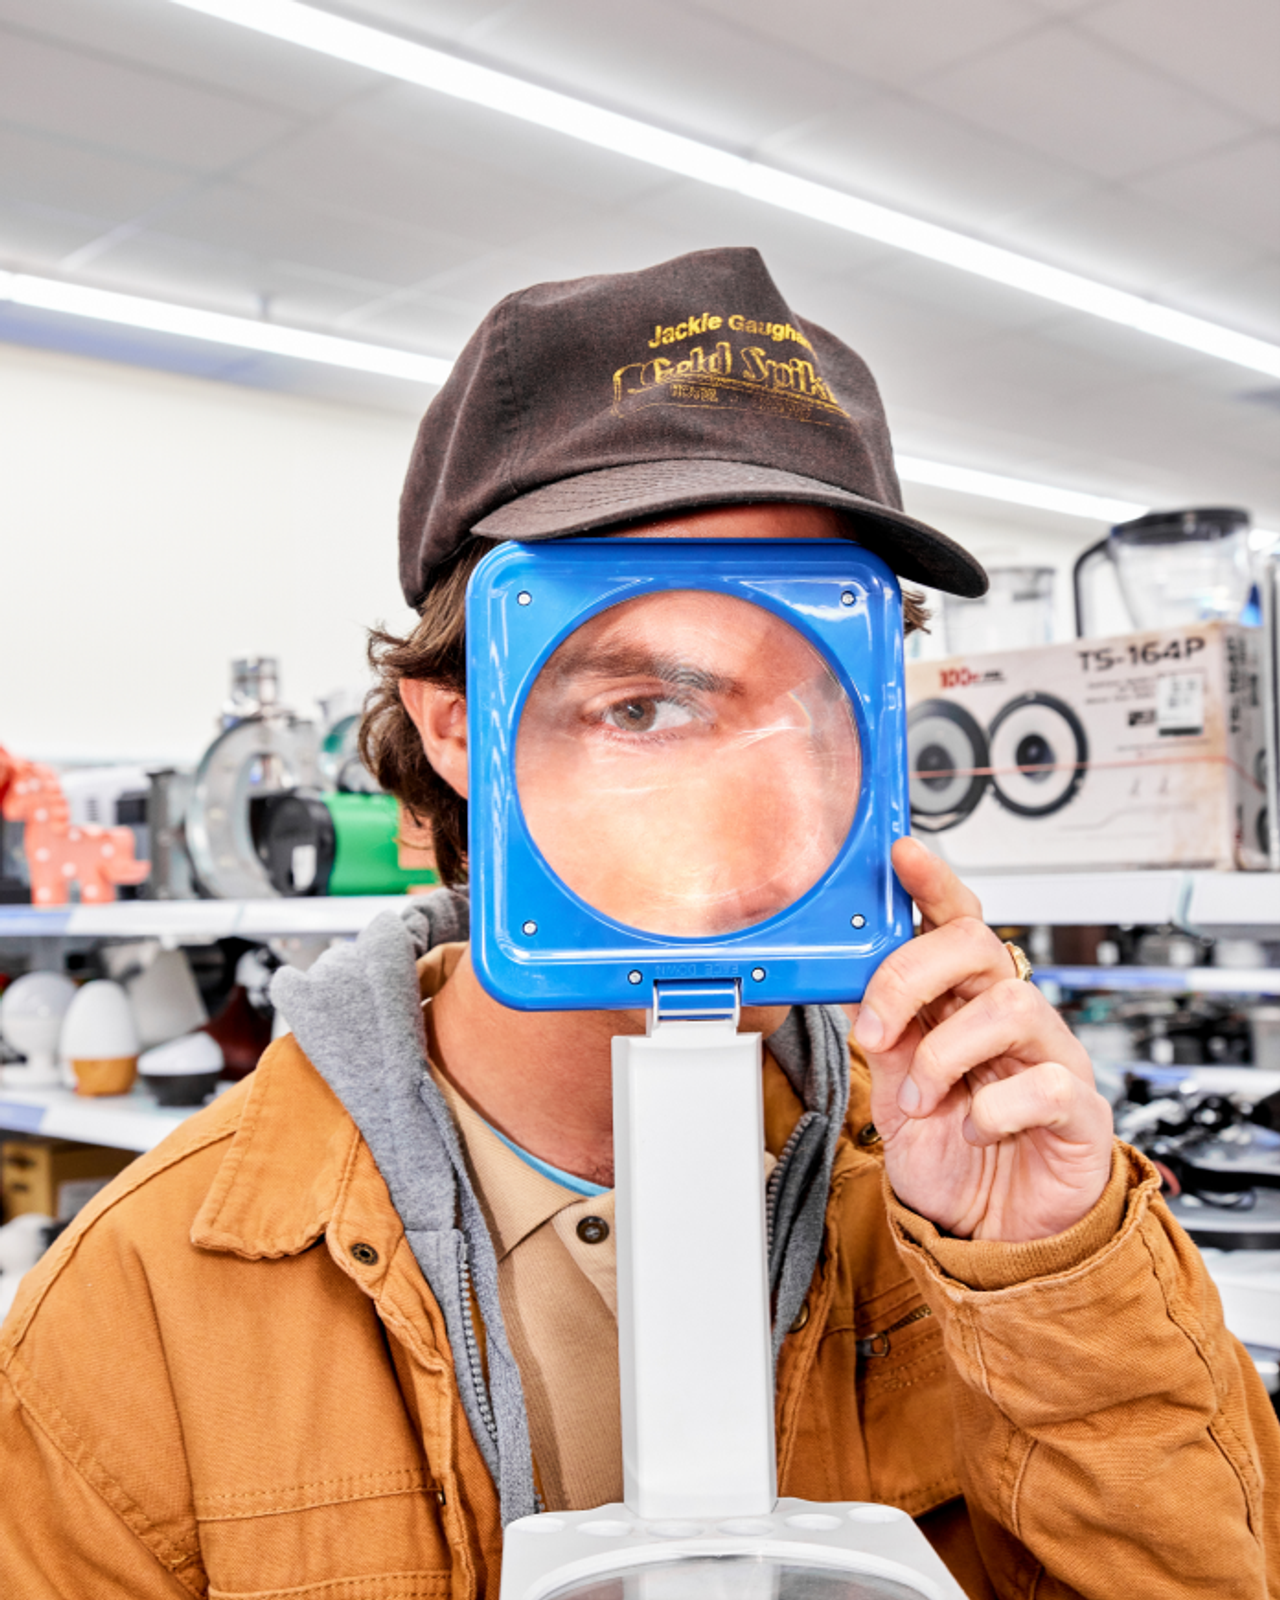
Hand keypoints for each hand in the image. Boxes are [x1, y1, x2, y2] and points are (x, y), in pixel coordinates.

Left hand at [850, 837, 1113, 1242]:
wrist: (994, 1238)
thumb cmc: (953, 1155)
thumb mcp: (894, 1087)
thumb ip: (880, 1030)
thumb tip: (842, 974)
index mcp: (966, 1002)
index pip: (957, 922)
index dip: (933, 884)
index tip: (901, 855)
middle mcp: (1012, 1019)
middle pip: (981, 946)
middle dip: (914, 977)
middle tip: (879, 1030)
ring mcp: (1052, 1058)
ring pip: (1012, 1006)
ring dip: (945, 1055)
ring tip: (923, 1099)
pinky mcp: (1080, 1110)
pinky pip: (1047, 1084)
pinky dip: (995, 1111)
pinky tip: (976, 1131)